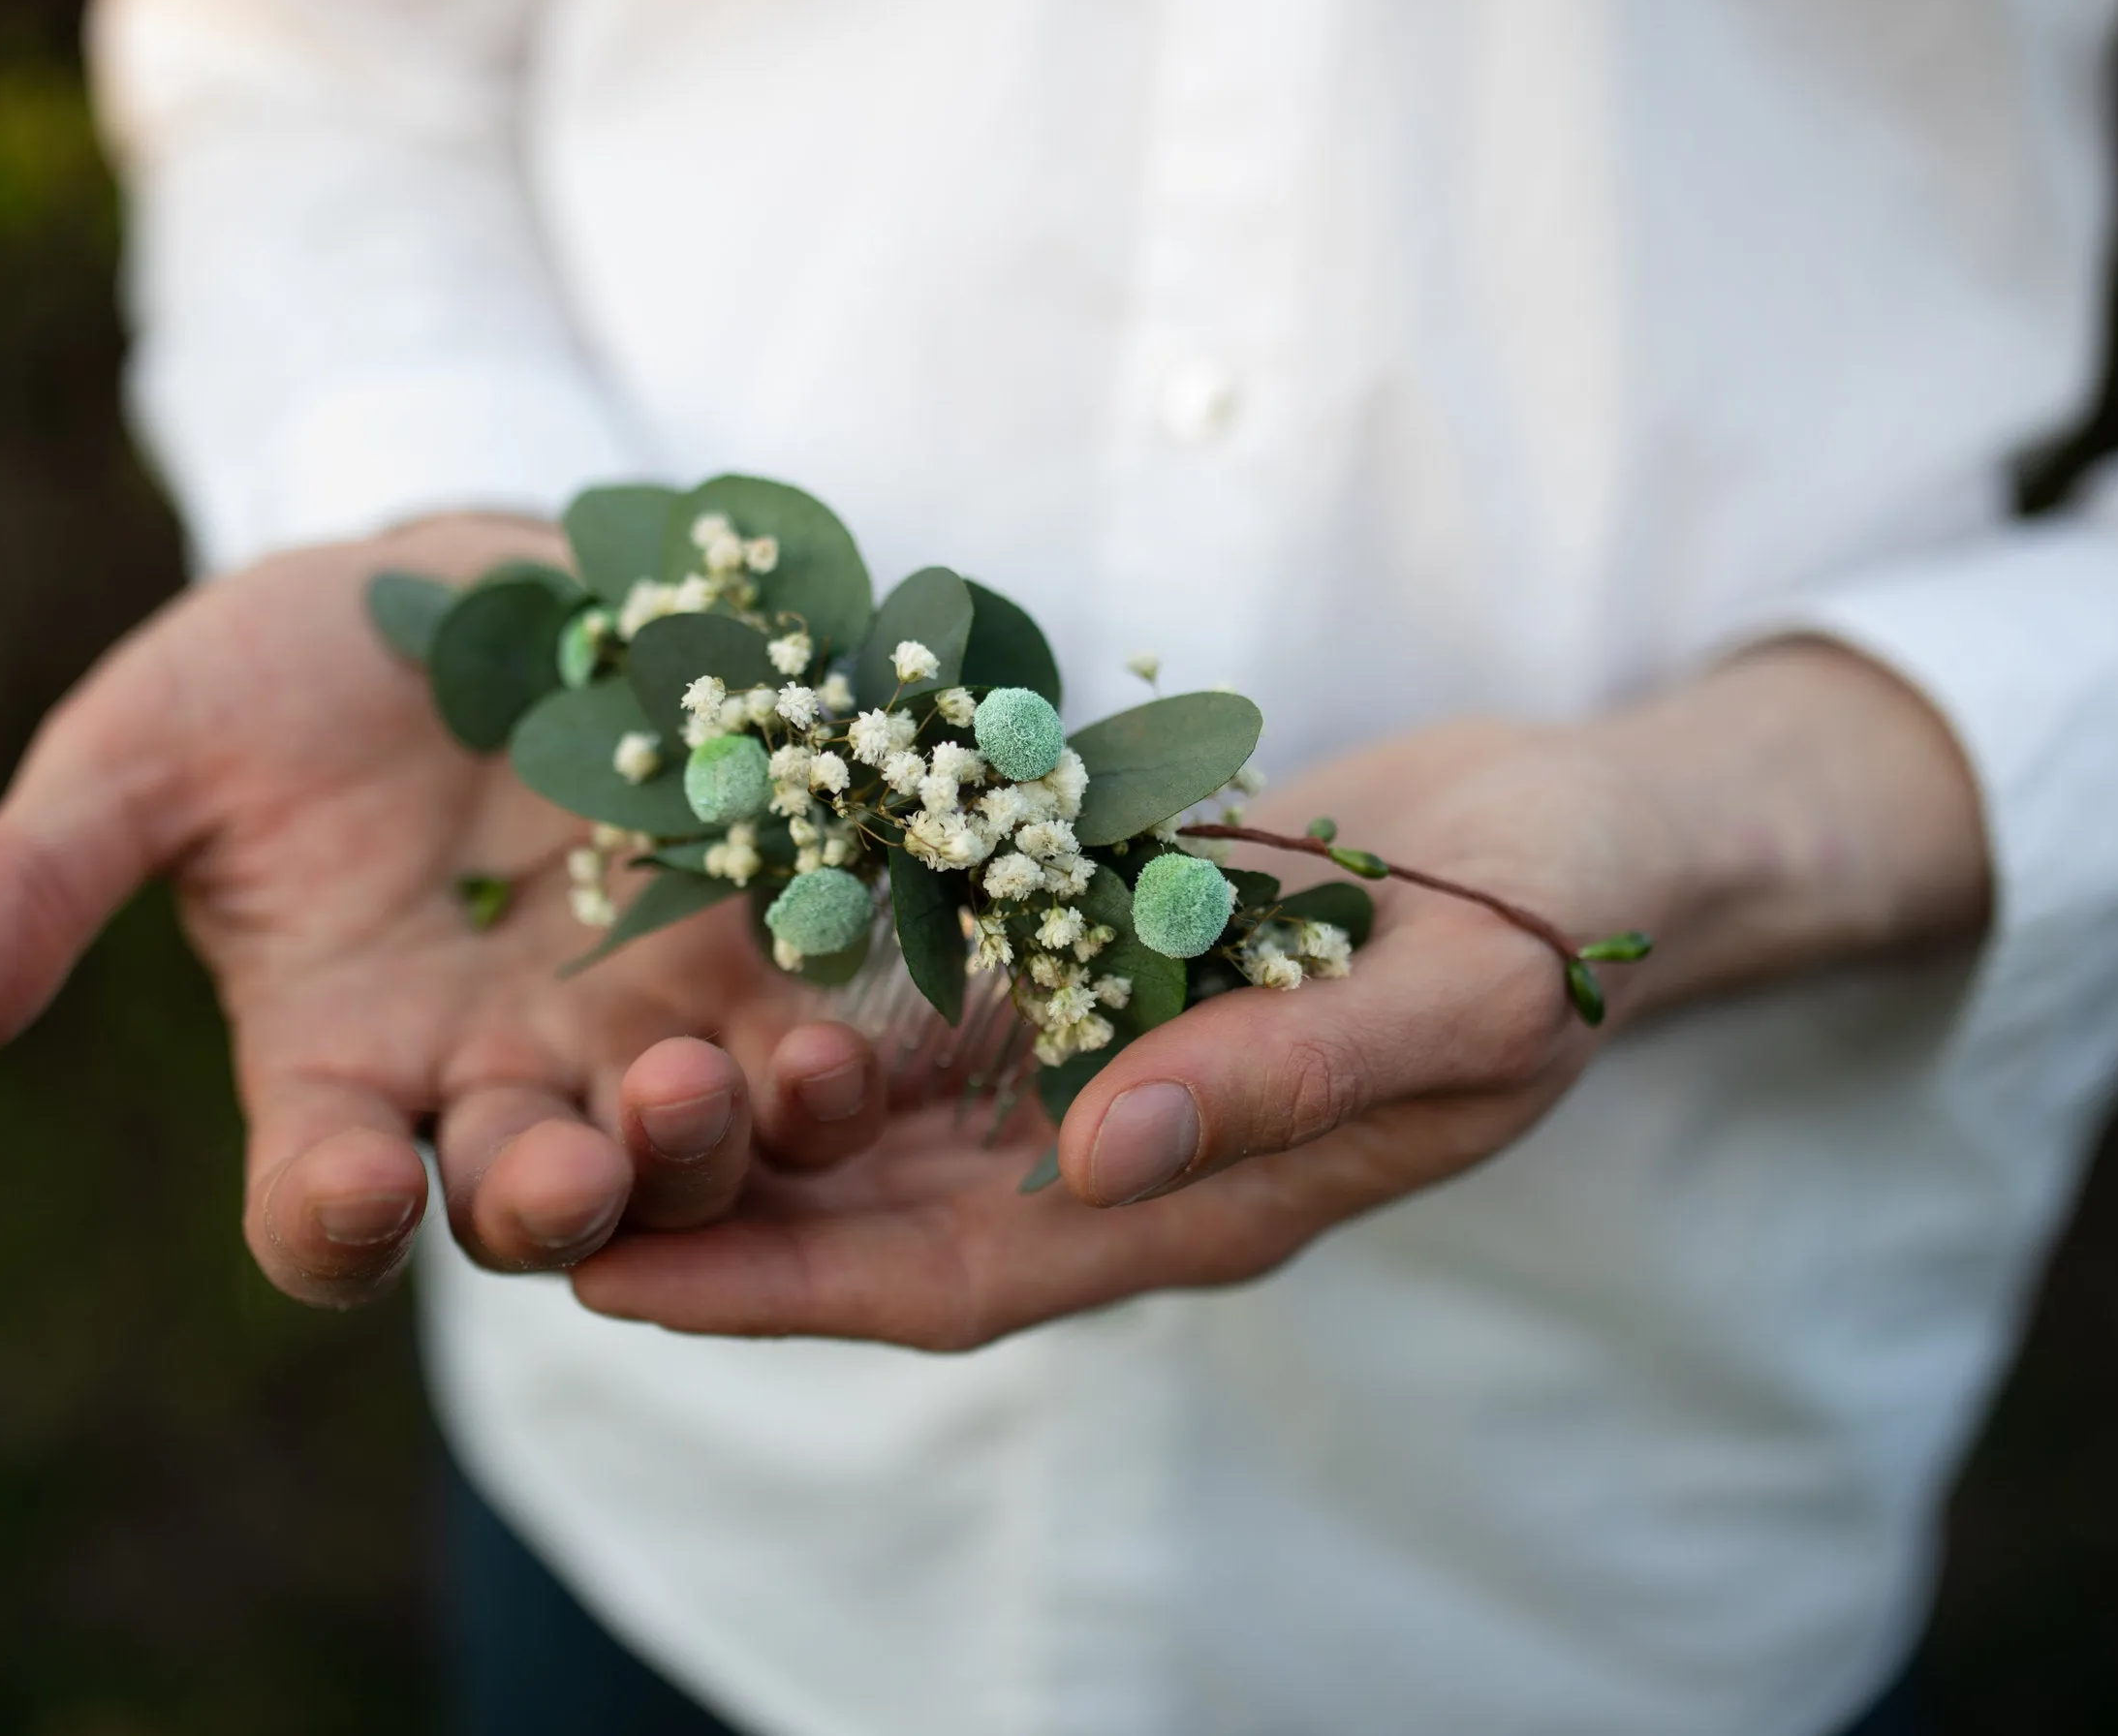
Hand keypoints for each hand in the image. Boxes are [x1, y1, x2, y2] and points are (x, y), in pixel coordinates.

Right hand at [0, 516, 892, 1306]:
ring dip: (712, 1138)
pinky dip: (822, 1029)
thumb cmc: (269, 678)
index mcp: (333, 1069)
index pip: (324, 1211)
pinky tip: (843, 1010)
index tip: (340, 1184)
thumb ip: (26, 898)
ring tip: (725, 1082)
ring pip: (688, 1145)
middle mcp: (496, 1079)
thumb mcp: (136, 763)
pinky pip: (800, 1020)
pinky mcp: (756, 938)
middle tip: (568, 1155)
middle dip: (555, 1193)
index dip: (331, 1222)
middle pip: (536, 1206)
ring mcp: (638, 1019)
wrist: (455, 575)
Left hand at [568, 643, 1989, 1348]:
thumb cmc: (1554, 921)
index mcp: (1198, 1194)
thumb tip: (1104, 1149)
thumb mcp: (1449, 996)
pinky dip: (826, 981)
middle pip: (878, 1210)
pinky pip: (936, 987)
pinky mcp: (1097, 955)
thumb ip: (1285, 1075)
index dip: (783, 1289)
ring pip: (885, 1107)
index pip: (954, 1279)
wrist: (1591, 828)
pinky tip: (709, 941)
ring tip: (569, 1080)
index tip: (619, 1289)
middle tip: (526, 1192)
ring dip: (738, 1104)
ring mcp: (1105, 1050)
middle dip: (708, 1213)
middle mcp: (1122, 1142)